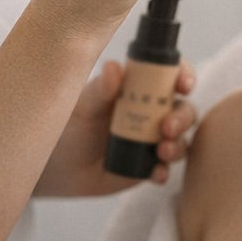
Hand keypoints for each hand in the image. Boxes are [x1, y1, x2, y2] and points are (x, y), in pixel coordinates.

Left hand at [34, 58, 197, 195]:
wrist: (58, 166)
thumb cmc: (70, 125)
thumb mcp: (84, 107)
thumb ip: (100, 89)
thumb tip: (114, 66)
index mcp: (138, 88)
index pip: (169, 75)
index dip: (183, 75)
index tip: (183, 84)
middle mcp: (150, 111)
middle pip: (183, 108)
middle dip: (182, 117)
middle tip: (168, 127)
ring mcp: (151, 140)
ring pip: (180, 139)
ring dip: (178, 145)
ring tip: (162, 151)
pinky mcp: (147, 166)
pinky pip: (165, 168)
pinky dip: (165, 171)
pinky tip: (157, 174)